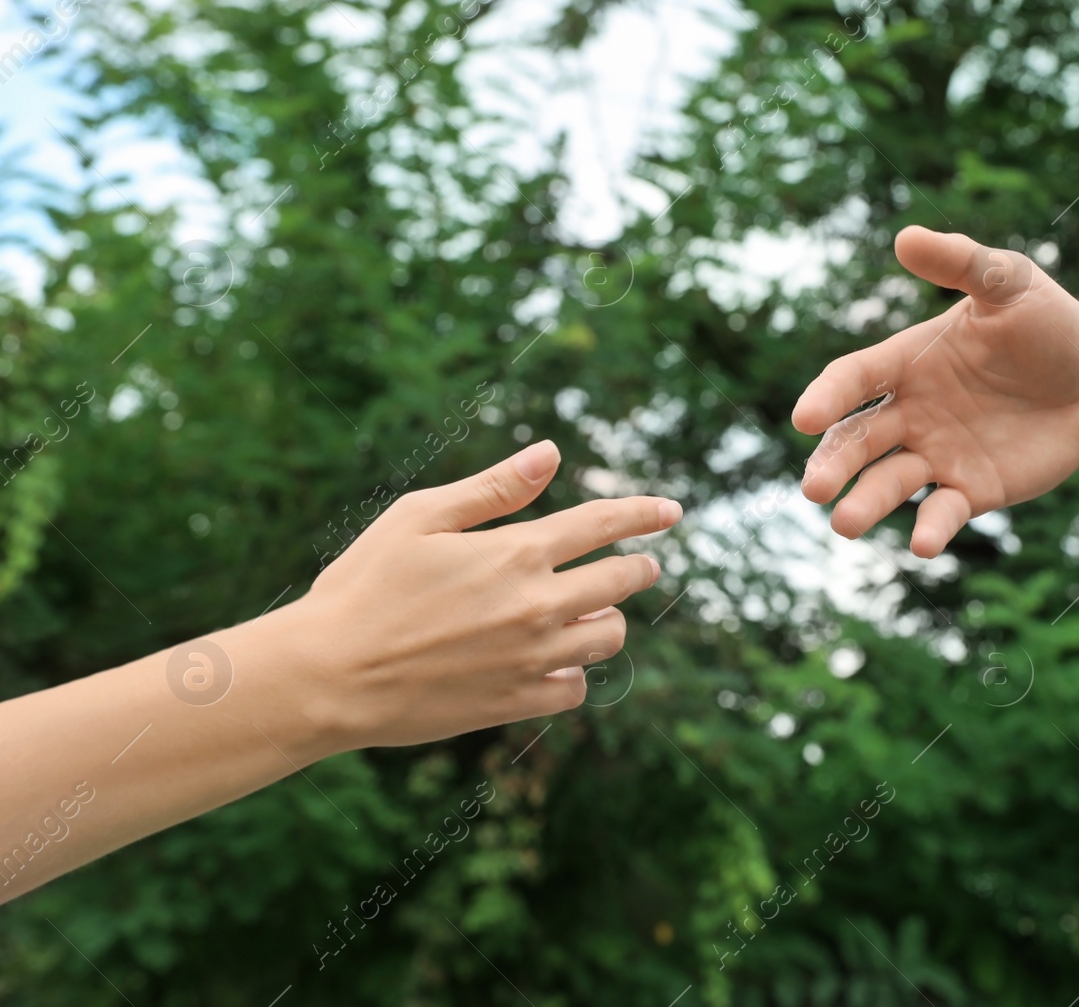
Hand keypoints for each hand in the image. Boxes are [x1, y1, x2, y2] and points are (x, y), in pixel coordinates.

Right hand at [257, 440, 681, 750]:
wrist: (327, 676)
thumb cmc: (362, 586)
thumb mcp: (420, 518)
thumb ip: (493, 488)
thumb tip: (550, 453)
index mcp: (516, 552)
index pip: (604, 525)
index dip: (644, 513)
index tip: (672, 510)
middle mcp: (536, 606)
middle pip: (620, 582)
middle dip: (637, 567)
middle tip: (640, 565)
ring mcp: (530, 659)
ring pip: (607, 638)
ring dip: (608, 620)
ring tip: (594, 613)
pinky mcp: (515, 703)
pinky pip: (575, 689)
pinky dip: (574, 673)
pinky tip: (557, 662)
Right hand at [793, 226, 1078, 557]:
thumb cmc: (1049, 324)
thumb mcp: (1010, 284)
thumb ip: (962, 262)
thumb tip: (906, 237)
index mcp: (907, 363)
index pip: (853, 381)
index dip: (827, 398)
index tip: (806, 419)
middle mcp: (911, 413)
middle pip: (857, 441)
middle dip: (833, 464)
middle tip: (814, 489)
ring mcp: (938, 455)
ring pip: (887, 483)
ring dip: (865, 504)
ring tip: (845, 524)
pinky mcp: (971, 490)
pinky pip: (941, 512)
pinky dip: (929, 528)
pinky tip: (923, 543)